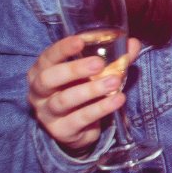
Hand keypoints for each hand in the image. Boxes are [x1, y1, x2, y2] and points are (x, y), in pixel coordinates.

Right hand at [27, 31, 141, 154]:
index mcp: (41, 71)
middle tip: (99, 64)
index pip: (47, 57)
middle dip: (74, 69)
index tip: (80, 41)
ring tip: (114, 82)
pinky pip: (79, 119)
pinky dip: (100, 108)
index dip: (62, 49)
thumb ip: (113, 58)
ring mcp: (47, 113)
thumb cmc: (80, 89)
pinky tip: (117, 100)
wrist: (76, 127)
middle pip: (49, 79)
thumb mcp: (92, 73)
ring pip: (64, 100)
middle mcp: (38, 92)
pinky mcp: (60, 130)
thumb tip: (133, 44)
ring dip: (91, 90)